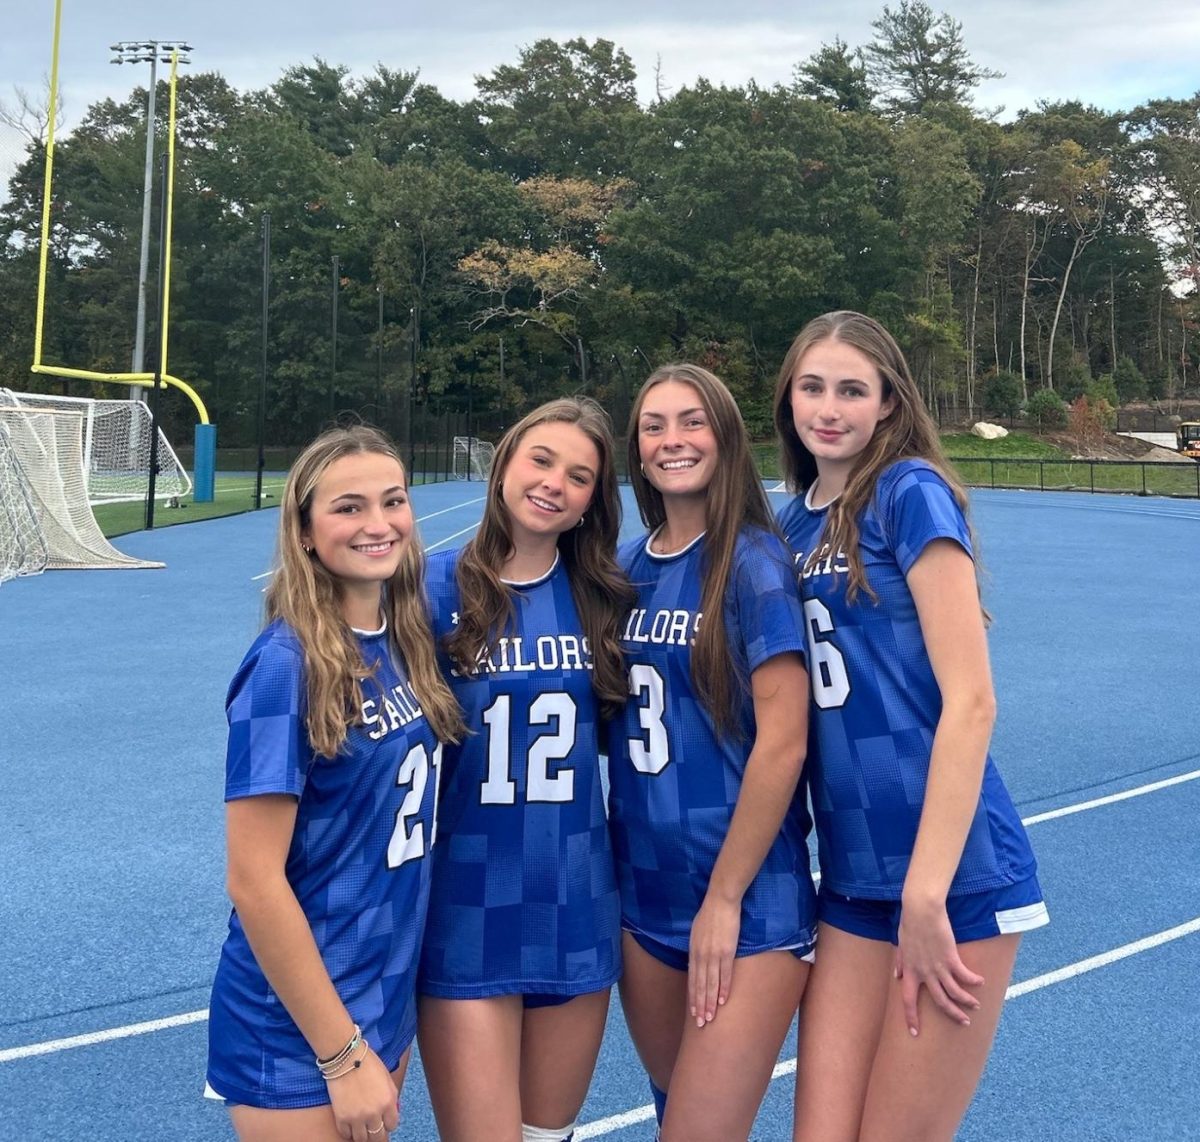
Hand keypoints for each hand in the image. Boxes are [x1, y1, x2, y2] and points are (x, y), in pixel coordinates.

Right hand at [326, 1044, 400, 1140]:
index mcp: (388, 1101)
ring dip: (362, 1134)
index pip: (392, 1125)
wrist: (346, 1057)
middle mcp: (374, 1113)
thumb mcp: (387, 1078)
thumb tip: (392, 1111)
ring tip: (361, 1126)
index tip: (384, 1120)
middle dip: (377, 1134)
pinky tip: (349, 1123)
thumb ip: (391, 1096)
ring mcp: (357, 1117)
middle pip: (378, 1137)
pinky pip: (346, 1134)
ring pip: (362, 1139)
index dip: (388, 1123)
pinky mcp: (341, 1118)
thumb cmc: (368, 1063)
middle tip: (373, 1128)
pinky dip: (348, 1131)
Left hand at [687, 895, 740, 1026]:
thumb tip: (697, 961)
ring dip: (710, 1003)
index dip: (693, 997)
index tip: (693, 1013)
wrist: (721, 900)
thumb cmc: (709, 914)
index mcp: (693, 951)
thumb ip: (696, 948)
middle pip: (700, 986)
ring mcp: (713, 954)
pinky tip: (722, 1002)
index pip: (692, 980)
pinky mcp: (727, 951)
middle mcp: (701, 956)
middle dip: (699, 1006)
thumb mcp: (696, 932)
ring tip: (710, 1018)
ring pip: (711, 984)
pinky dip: (723, 989)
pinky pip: (725, 974)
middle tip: (700, 1024)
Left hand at [895, 898, 983, 1036]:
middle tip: (964, 1022)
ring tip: (976, 1006)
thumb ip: (899, 962)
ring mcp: (937, 966)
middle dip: (952, 1014)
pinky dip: (973, 981)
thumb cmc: (910, 924)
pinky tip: (981, 982)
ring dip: (966, 1002)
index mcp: (909, 970)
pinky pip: (964, 975)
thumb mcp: (901, 945)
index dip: (911, 1017)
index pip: (907, 1000)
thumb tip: (896, 976)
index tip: (914, 1033)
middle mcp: (923, 972)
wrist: (921, 910)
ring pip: (954, 992)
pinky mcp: (950, 957)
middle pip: (939, 1001)